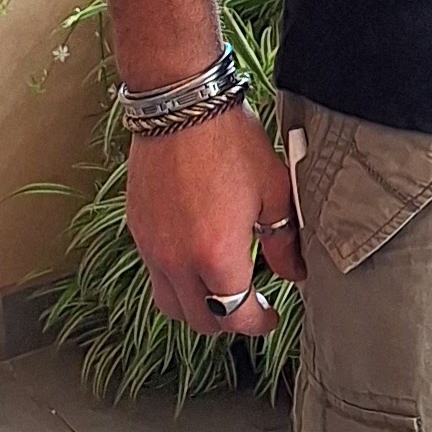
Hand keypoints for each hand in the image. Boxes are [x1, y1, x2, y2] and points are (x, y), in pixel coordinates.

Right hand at [122, 104, 305, 332]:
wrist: (181, 107)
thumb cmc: (230, 142)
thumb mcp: (273, 190)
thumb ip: (283, 241)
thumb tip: (293, 273)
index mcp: (216, 256)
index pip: (236, 316)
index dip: (258, 324)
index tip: (270, 317)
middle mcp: (177, 260)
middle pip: (200, 320)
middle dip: (229, 320)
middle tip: (249, 306)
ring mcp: (152, 247)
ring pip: (170, 305)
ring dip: (196, 308)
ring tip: (219, 290)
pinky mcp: (137, 230)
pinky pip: (154, 275)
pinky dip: (175, 282)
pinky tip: (194, 259)